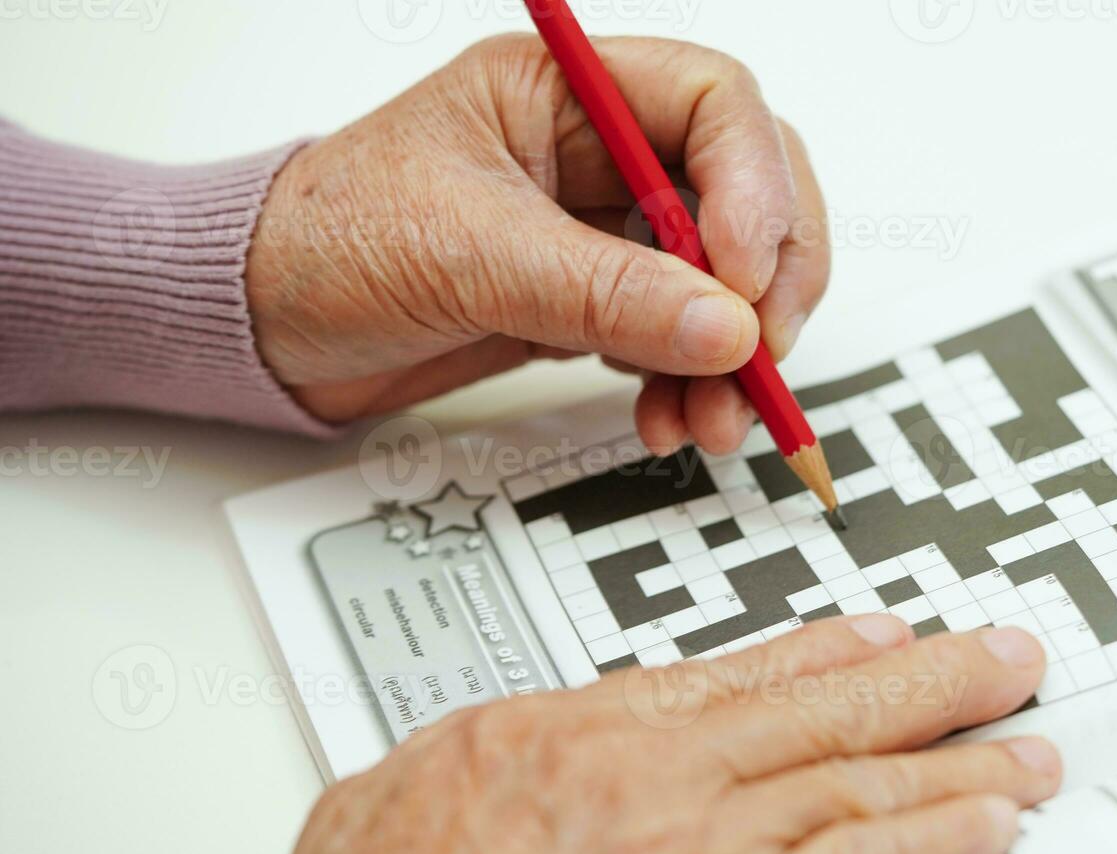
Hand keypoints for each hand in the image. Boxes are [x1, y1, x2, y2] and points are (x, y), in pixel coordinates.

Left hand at [246, 34, 828, 454]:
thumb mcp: (468, 255)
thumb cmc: (326, 242)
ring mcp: (601, 230)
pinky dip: (692, 380)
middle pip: (747, 189)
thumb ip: (604, 293)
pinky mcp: (595, 300)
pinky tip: (669, 415)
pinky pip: (680, 334)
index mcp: (564, 90)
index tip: (741, 281)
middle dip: (769, 278)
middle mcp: (598, 151)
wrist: (266, 325)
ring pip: (724, 275)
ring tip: (713, 419)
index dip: (752, 186)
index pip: (713, 102)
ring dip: (736, 353)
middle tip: (762, 354)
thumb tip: (726, 331)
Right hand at [280, 617, 1060, 853]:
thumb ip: (467, 768)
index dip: (818, 656)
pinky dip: (933, 839)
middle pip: (816, 709)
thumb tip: (487, 761)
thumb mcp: (381, 805)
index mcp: (570, 731)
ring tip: (1025, 739)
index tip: (878, 638)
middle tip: (1001, 655)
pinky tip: (991, 823)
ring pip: (855, 778)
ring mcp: (700, 845)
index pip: (725, 679)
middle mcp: (651, 771)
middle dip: (923, 683)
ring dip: (953, 756)